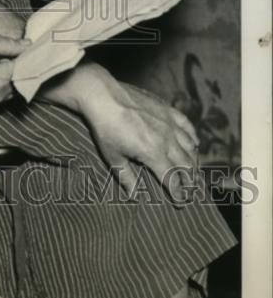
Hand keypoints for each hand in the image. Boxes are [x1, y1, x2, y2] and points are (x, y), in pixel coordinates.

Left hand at [83, 78, 199, 200]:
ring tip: (193, 170)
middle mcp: (167, 139)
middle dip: (190, 180)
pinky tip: (194, 143)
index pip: (171, 178)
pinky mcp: (167, 109)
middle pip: (185, 164)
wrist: (103, 95)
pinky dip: (192, 136)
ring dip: (194, 161)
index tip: (181, 202)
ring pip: (190, 146)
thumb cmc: (105, 128)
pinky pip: (186, 124)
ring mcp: (169, 123)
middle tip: (191, 190)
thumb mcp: (112, 156)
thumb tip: (134, 195)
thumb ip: (126, 176)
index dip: (177, 192)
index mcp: (153, 153)